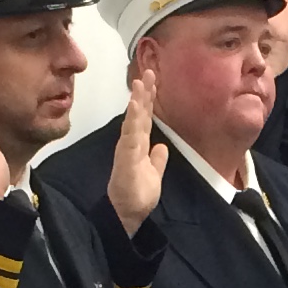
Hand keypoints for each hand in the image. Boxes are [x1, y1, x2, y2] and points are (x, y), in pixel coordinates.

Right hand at [108, 52, 168, 235]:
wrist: (128, 215)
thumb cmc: (138, 197)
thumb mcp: (154, 174)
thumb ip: (157, 160)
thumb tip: (161, 147)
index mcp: (139, 146)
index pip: (145, 118)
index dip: (148, 100)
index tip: (152, 80)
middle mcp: (132, 143)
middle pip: (139, 114)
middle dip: (144, 92)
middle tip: (149, 71)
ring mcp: (128, 148)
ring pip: (134, 120)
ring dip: (137, 100)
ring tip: (141, 82)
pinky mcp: (126, 157)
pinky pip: (130, 134)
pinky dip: (133, 119)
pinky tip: (135, 105)